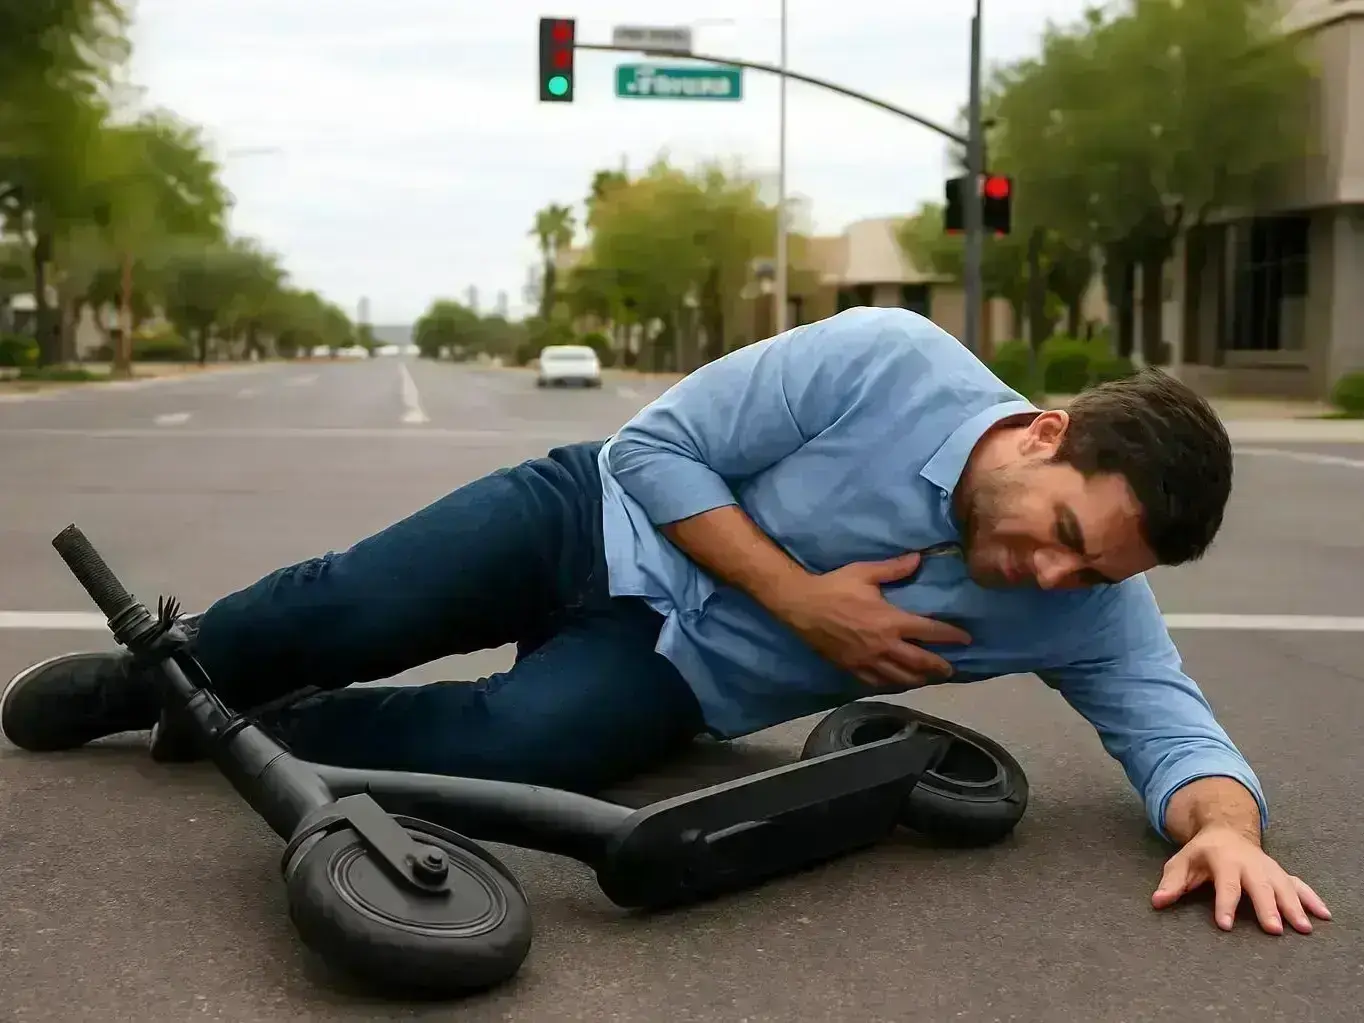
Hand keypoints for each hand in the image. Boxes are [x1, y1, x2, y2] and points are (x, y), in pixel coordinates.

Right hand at [777, 552, 971, 687]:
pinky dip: (892, 684)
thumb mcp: (864, 573)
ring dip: (919, 679)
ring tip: (929, 679)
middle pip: (920, 662)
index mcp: (890, 621)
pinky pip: (877, 682)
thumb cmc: (834, 587)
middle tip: (952, 669)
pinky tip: (898, 683)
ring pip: (901, 677)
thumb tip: (919, 559)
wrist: (801, 606)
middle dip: (939, 667)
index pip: (929, 631)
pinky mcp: (852, 668)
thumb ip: (894, 568)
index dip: (951, 636)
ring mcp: (868, 660)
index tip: (966, 639)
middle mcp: (884, 645)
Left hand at [1152, 824, 1330, 933]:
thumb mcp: (1181, 863)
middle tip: (1273, 929)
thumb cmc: (1201, 853)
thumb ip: (1172, 883)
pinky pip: (1299, 885)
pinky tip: (1323, 915)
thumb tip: (1157, 901)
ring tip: (1303, 928)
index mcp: (1223, 860)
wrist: (1226, 830)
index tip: (1225, 924)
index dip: (1224, 904)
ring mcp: (1268, 868)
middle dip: (1266, 906)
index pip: (1224, 884)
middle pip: (1259, 886)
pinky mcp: (1280, 873)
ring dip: (1294, 906)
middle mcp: (1249, 864)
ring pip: (1283, 886)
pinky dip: (1312, 898)